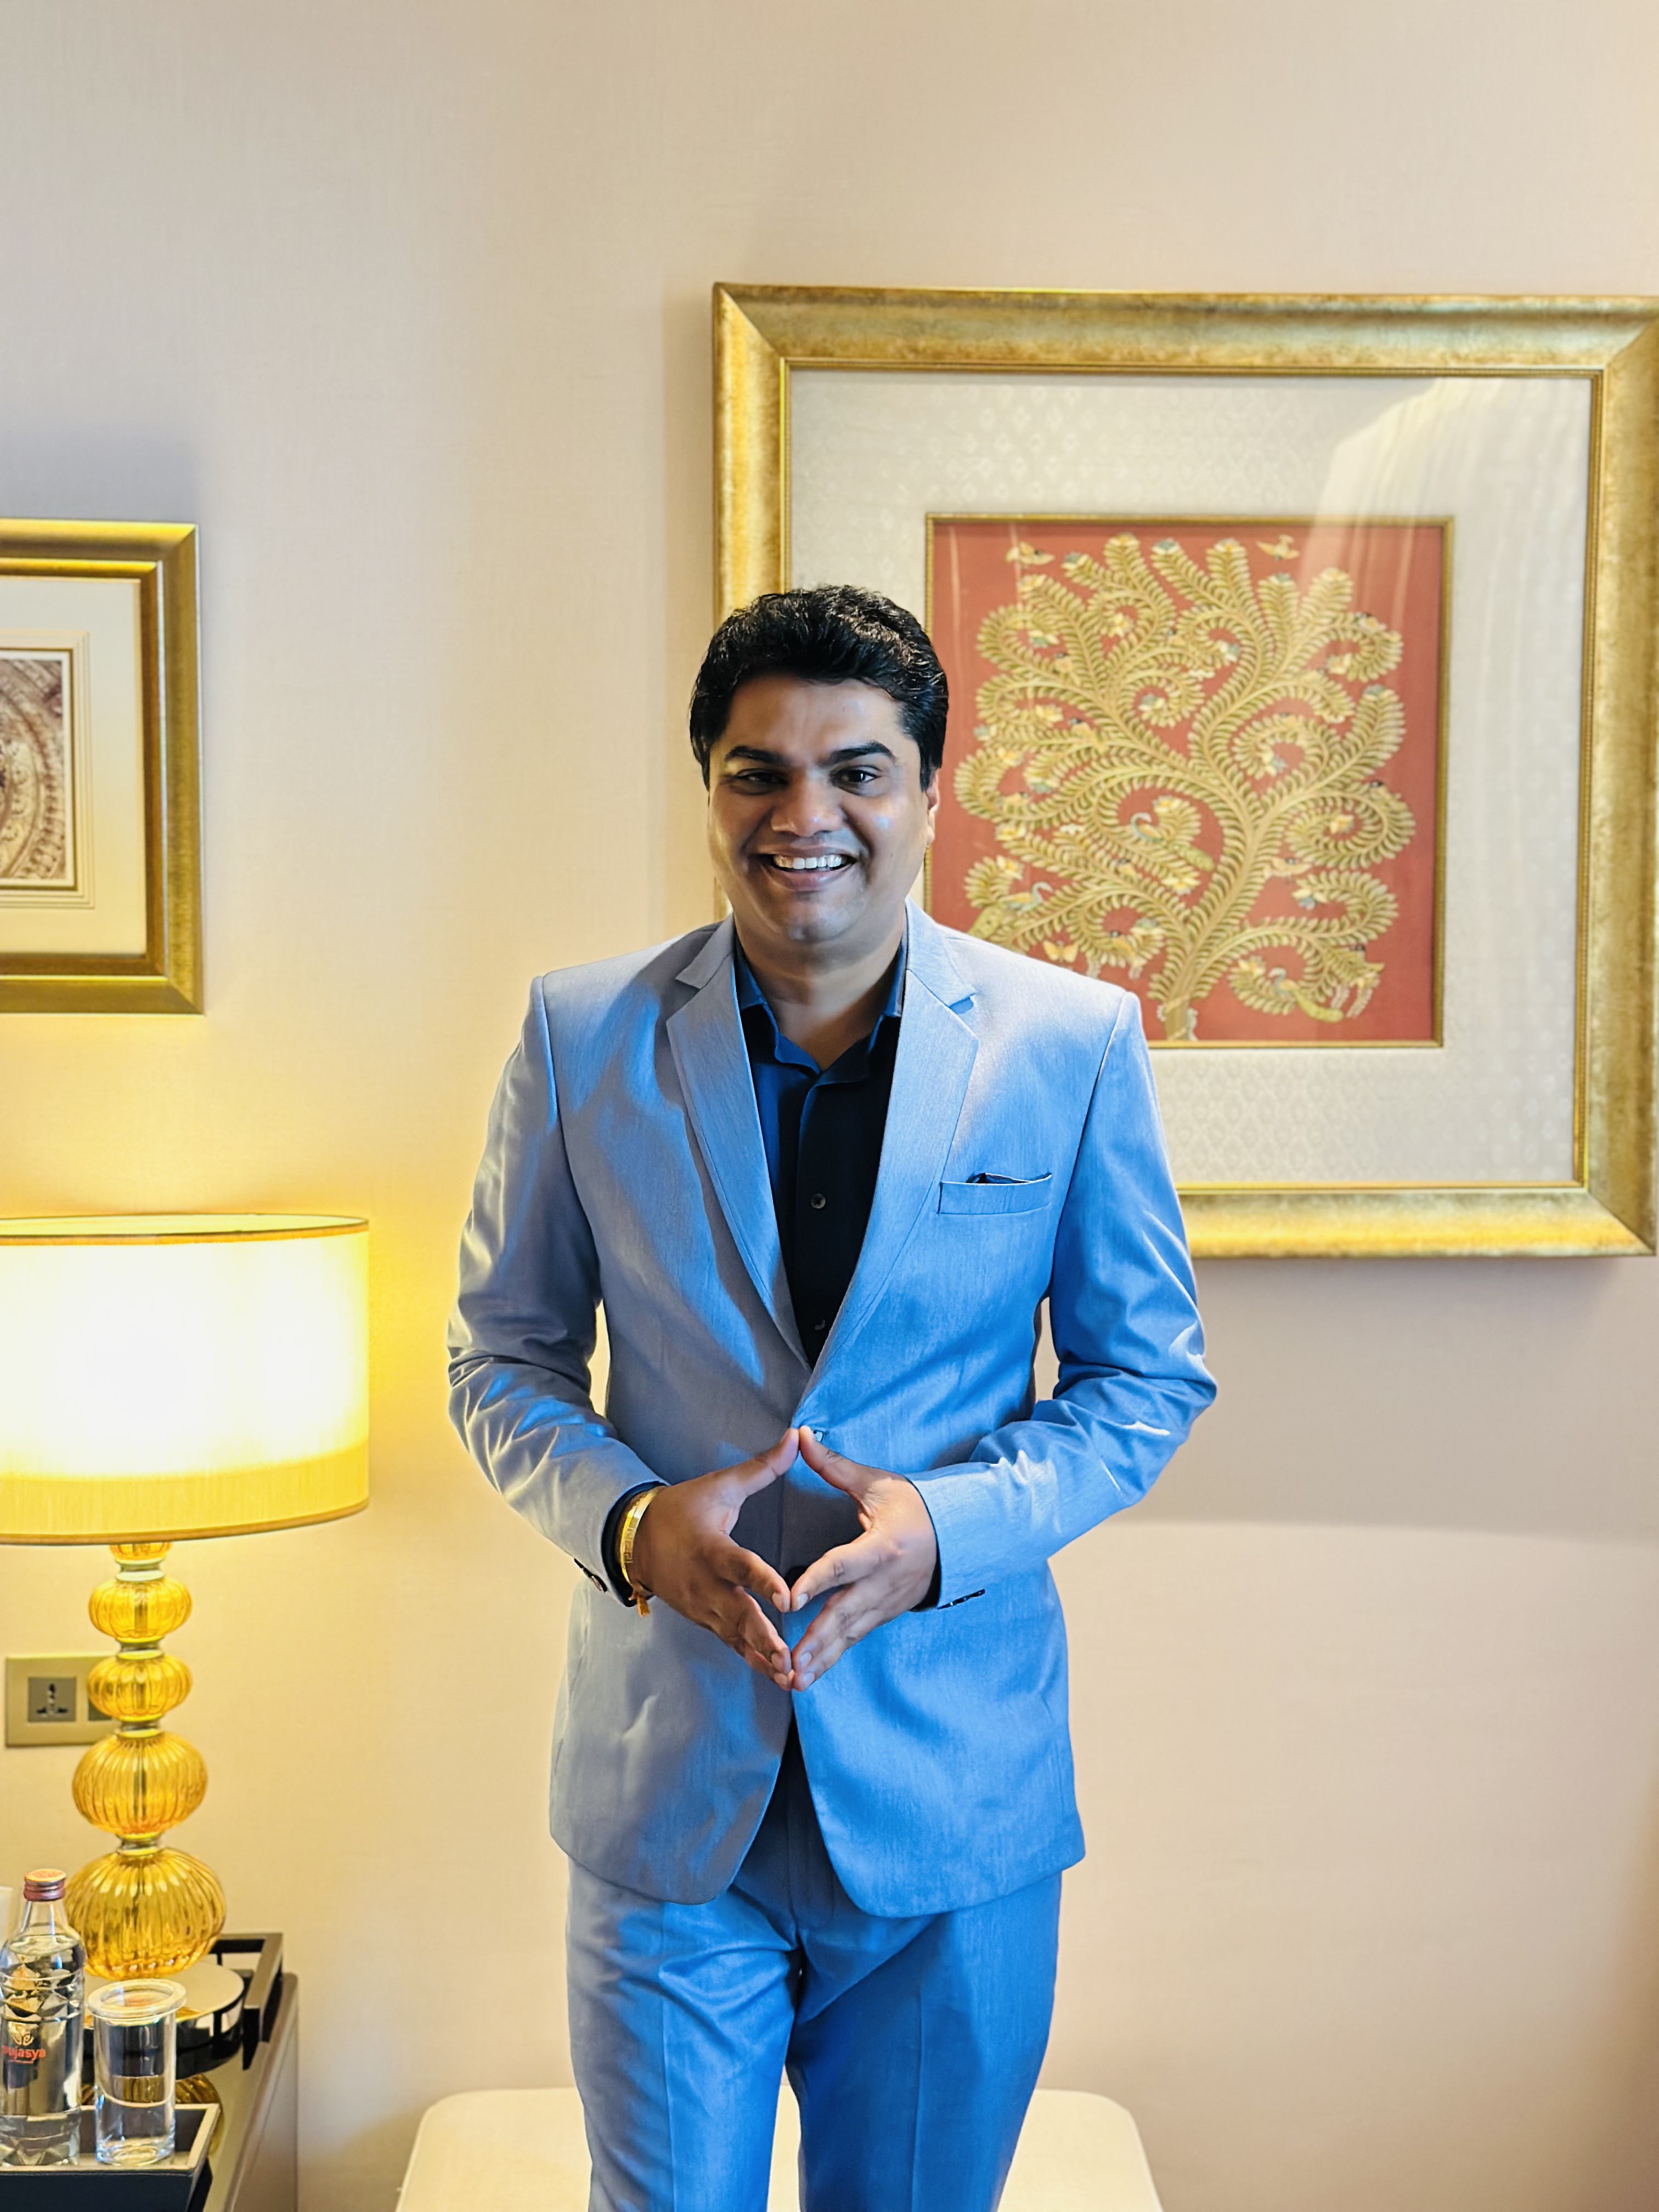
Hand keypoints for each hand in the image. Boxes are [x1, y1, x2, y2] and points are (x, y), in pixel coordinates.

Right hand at [629, 1432, 796, 1687]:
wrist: (636, 1538)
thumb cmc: (684, 1508)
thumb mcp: (720, 1486)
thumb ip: (762, 1468)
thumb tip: (796, 1439)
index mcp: (711, 1549)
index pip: (740, 1566)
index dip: (763, 1581)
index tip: (788, 1598)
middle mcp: (704, 1583)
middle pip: (736, 1613)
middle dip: (763, 1636)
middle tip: (788, 1656)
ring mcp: (700, 1606)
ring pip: (733, 1634)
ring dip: (760, 1655)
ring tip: (788, 1675)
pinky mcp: (702, 1619)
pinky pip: (728, 1641)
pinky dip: (750, 1658)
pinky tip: (774, 1675)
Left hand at [787, 1431, 938, 1690]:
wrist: (960, 1535)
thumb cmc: (914, 1506)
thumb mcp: (878, 1483)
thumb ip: (835, 1466)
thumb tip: (801, 1436)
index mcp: (882, 1547)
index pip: (843, 1565)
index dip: (816, 1581)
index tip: (790, 1599)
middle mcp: (885, 1581)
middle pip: (845, 1613)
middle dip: (816, 1640)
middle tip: (789, 1662)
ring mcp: (887, 1603)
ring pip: (849, 1634)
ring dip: (822, 1658)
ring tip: (794, 1681)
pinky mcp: (884, 1614)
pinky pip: (855, 1639)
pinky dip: (833, 1658)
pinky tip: (810, 1675)